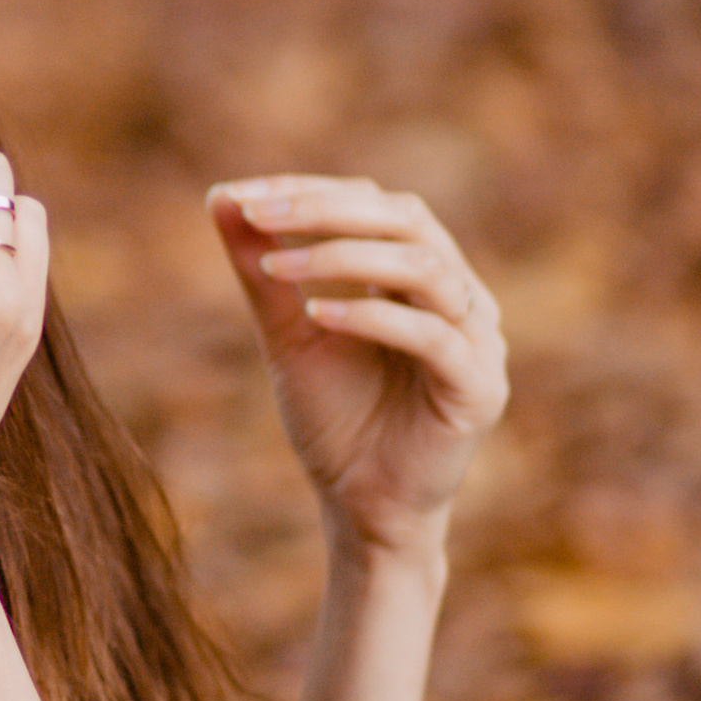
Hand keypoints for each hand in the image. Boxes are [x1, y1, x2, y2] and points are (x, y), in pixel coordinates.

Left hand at [209, 176, 506, 563]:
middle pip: (408, 219)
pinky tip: (315, 315)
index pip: (375, 204)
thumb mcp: (289, 334)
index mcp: (421, 275)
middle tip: (258, 213)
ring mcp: (477, 341)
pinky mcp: (479, 388)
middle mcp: (459, 297)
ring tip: (278, 266)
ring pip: (424, 267)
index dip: (310, 191)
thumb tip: (221, 198)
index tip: (241, 197)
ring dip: (344, 256)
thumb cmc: (335, 420)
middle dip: (326, 210)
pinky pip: (430, 335)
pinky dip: (370, 316)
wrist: (362, 508)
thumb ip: (262, 271)